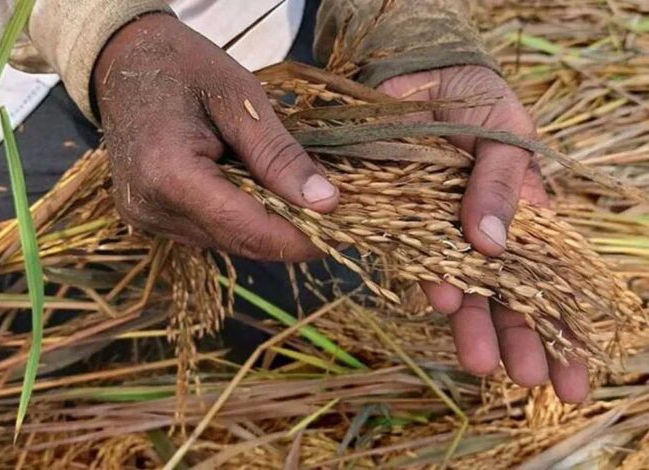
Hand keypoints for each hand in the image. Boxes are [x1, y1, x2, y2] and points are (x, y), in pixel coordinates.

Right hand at [94, 14, 338, 261]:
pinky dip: (242, 219)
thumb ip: (279, 155)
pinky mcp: (150, 217)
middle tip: (336, 215)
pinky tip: (263, 194)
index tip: (345, 231)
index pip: (247, 228)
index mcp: (169, 175)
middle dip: (291, 236)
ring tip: (306, 201)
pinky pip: (209, 231)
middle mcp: (152, 208)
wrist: (125, 60)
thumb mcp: (239, 98)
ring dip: (268, 228)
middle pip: (239, 242)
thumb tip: (326, 202)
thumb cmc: (182, 66)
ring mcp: (147, 217)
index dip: (300, 238)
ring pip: (227, 241)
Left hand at [379, 66, 588, 402]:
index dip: (560, 327)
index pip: (548, 279)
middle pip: (507, 296)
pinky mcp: (404, 224)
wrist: (420, 78)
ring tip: (479, 363)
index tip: (570, 377)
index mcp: (525, 214)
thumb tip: (493, 246)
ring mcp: (445, 232)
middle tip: (528, 381)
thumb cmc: (477, 101)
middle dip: (518, 340)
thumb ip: (500, 185)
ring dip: (474, 324)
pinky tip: (441, 299)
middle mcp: (487, 232)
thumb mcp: (505, 135)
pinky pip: (417, 258)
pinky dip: (429, 277)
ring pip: (464, 287)